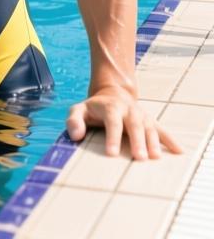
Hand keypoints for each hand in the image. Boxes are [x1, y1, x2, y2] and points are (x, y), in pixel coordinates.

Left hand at [65, 84, 181, 158]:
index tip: (111, 154)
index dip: (112, 137)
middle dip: (137, 141)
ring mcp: (142, 115)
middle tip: (138, 158)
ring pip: (149, 127)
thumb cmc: (93, 108)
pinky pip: (162, 130)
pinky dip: (170, 139)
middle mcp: (129, 110)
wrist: (112, 94)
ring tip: (155, 158)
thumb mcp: (78, 110)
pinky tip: (178, 151)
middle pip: (134, 125)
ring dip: (153, 142)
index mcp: (111, 107)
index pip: (112, 122)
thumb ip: (74, 121)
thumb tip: (75, 135)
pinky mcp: (151, 121)